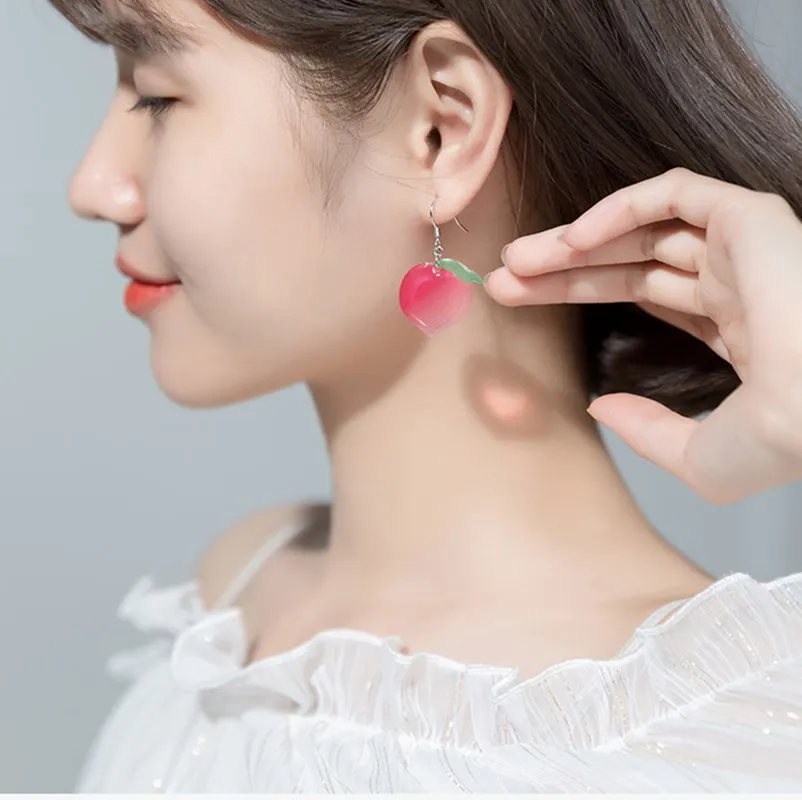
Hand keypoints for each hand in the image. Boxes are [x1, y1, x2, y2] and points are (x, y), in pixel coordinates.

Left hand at [485, 167, 801, 502]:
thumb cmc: (786, 440)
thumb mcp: (701, 458)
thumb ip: (648, 433)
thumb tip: (600, 408)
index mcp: (738, 329)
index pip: (647, 296)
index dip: (582, 296)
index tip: (523, 305)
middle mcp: (740, 282)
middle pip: (631, 263)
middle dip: (564, 270)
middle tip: (503, 280)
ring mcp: (746, 248)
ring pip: (641, 229)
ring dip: (574, 241)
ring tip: (514, 262)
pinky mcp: (751, 217)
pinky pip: (673, 195)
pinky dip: (619, 209)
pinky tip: (571, 241)